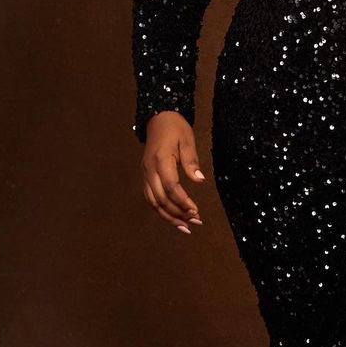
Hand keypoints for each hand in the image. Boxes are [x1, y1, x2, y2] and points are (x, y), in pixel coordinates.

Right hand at [140, 111, 207, 235]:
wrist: (159, 119)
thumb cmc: (175, 128)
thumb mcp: (188, 141)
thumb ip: (192, 161)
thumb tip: (199, 180)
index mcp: (161, 160)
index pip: (171, 187)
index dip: (183, 201)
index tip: (196, 210)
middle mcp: (150, 169)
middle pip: (161, 199)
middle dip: (178, 213)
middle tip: (195, 222)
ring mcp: (146, 174)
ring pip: (153, 202)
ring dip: (169, 216)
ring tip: (185, 227)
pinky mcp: (146, 176)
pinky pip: (151, 198)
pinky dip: (161, 210)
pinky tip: (174, 217)